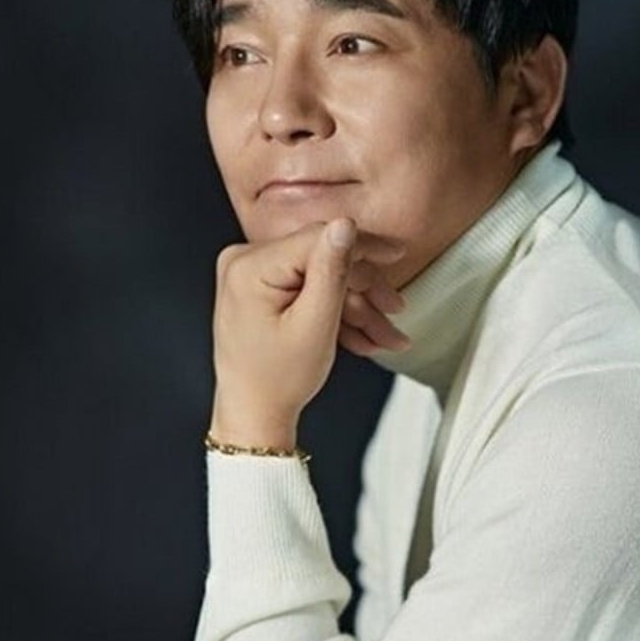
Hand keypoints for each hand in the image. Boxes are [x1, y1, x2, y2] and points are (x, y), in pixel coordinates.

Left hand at [209, 219, 409, 446]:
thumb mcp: (315, 325)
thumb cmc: (276, 382)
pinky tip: (360, 334)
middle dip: (363, 290)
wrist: (253, 416)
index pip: (319, 238)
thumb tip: (345, 224)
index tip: (396, 253)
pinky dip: (334, 309)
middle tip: (394, 311)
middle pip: (322, 258)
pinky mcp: (259, 286)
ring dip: (355, 306)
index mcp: (250, 266)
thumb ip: (332, 270)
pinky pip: (306, 286)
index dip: (364, 246)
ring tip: (383, 335)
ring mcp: (249, 273)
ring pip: (320, 275)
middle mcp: (243, 261)